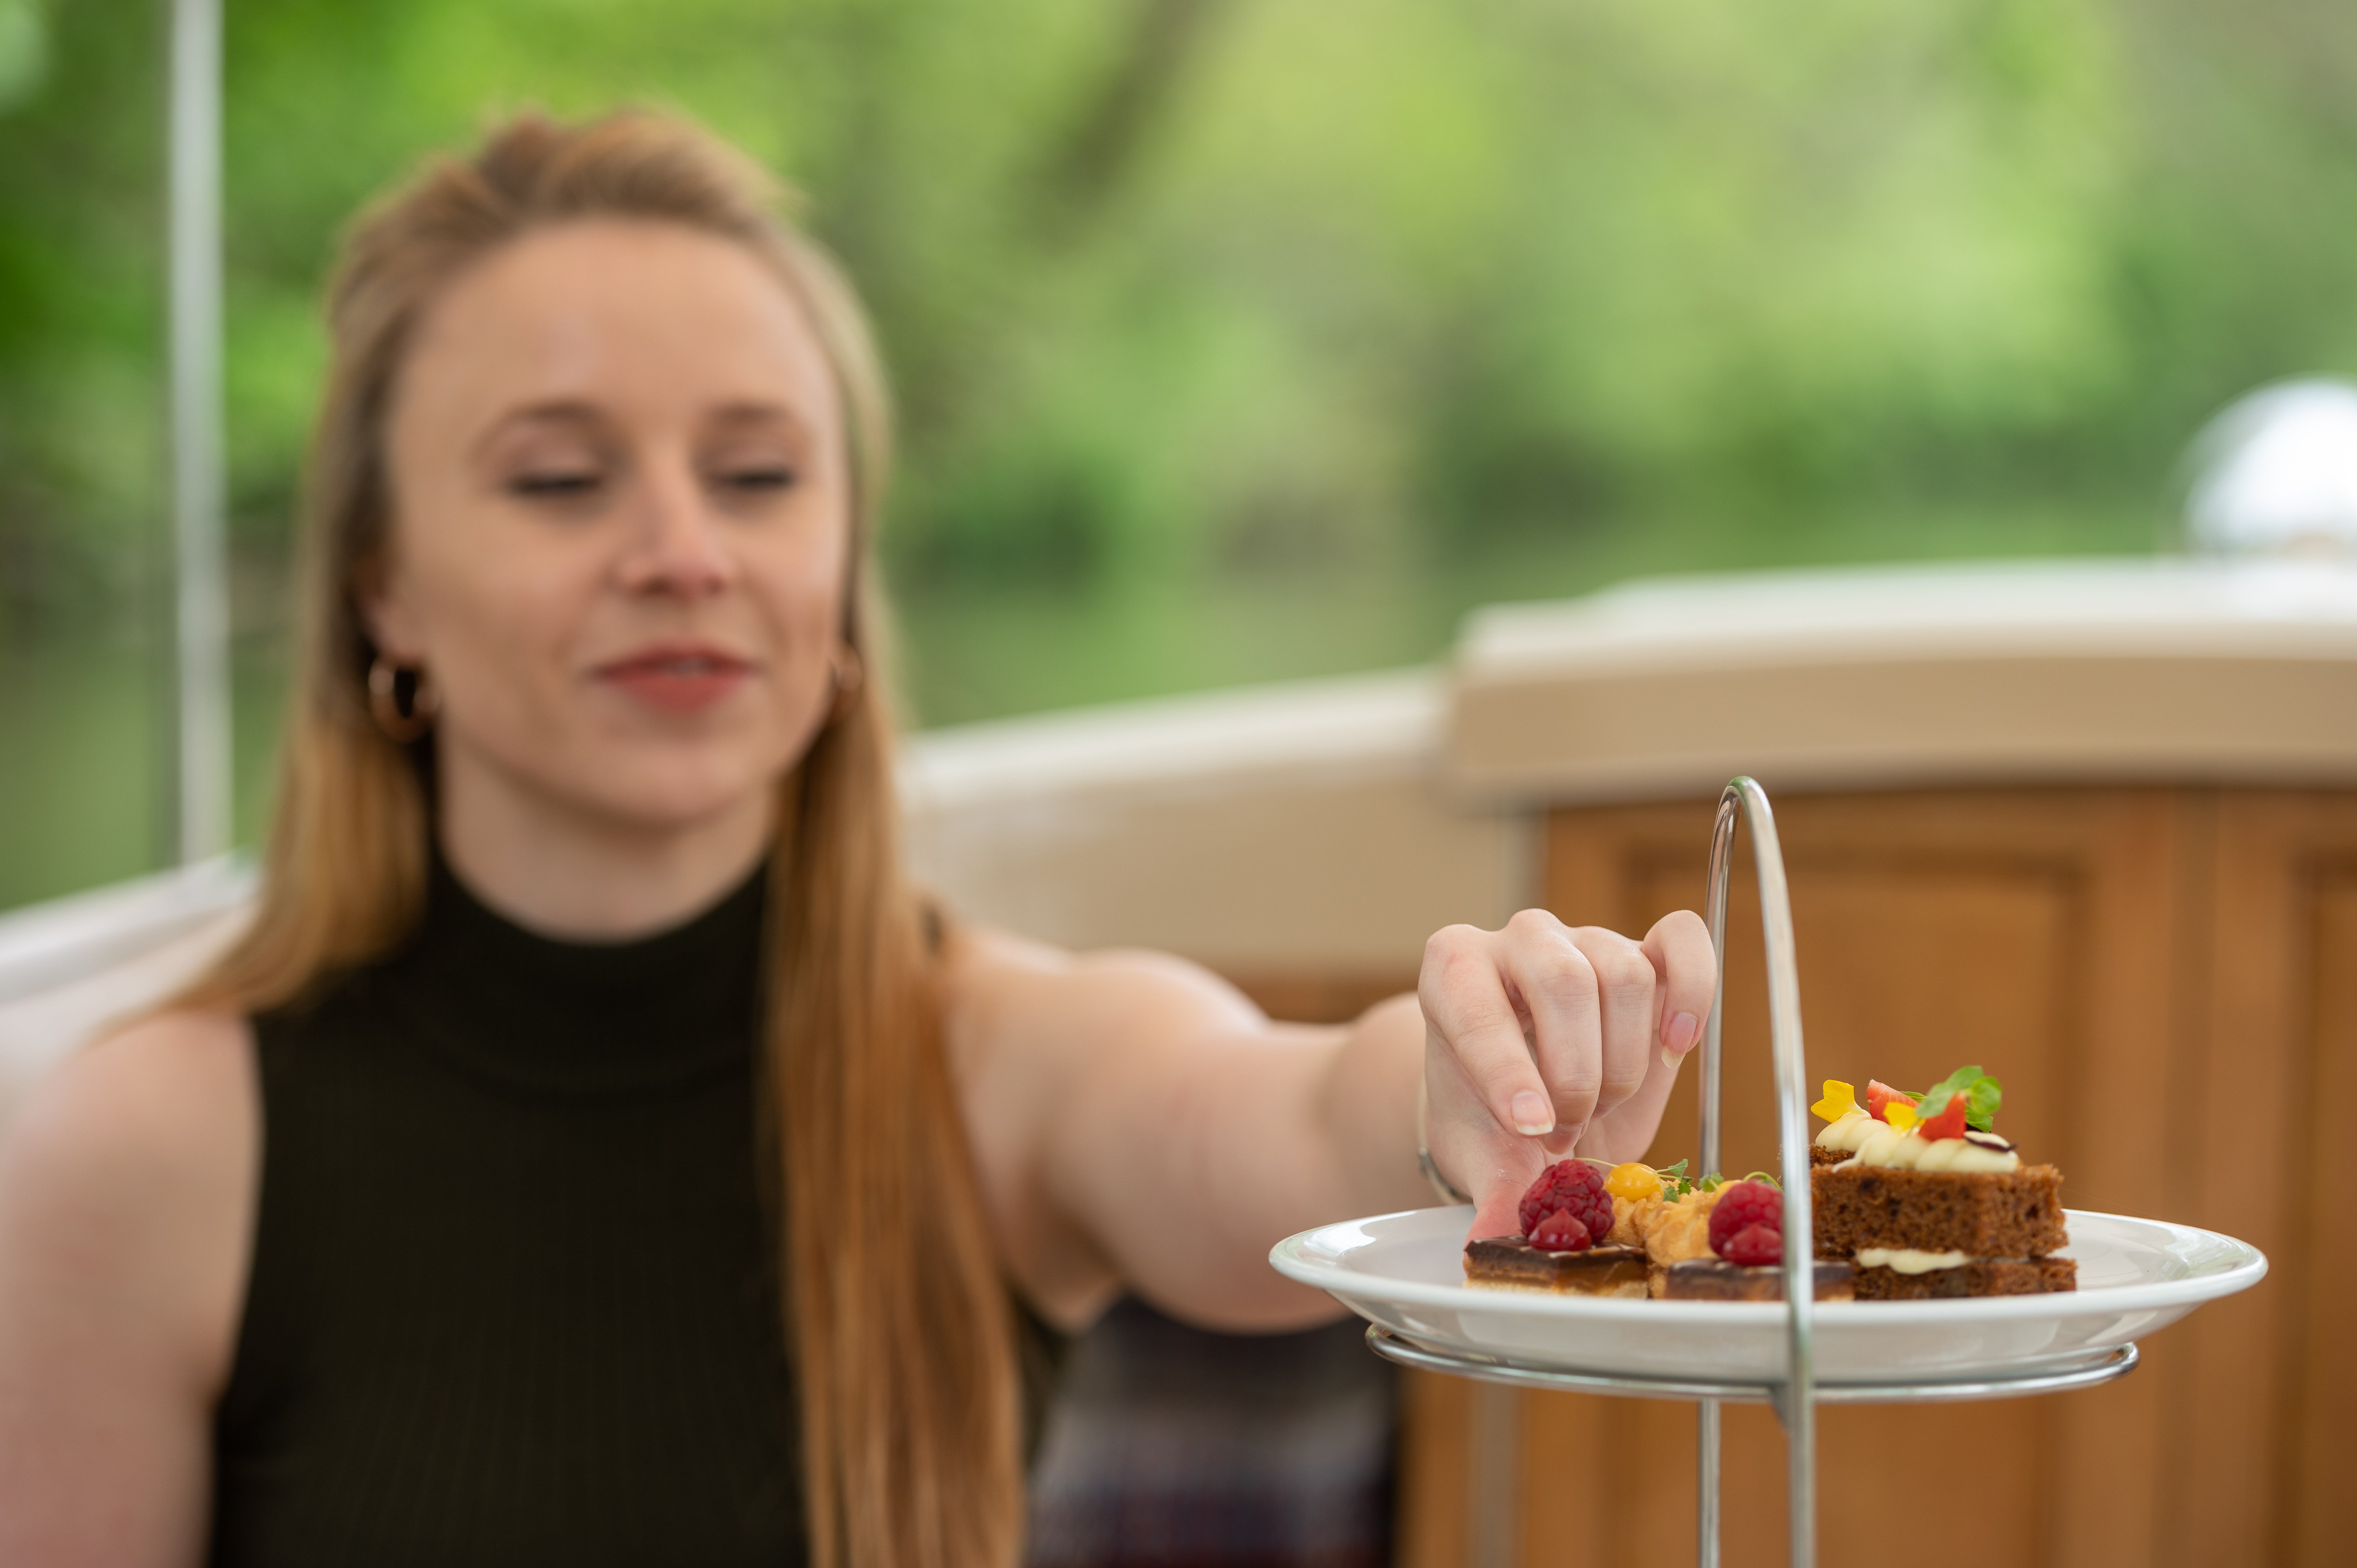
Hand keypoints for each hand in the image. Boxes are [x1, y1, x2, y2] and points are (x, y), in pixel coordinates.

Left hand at [1418, 908, 1714, 1238]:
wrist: (1530, 1107)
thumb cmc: (1494, 1117)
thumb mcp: (1482, 1153)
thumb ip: (1491, 1189)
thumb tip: (1493, 1238)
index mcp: (1453, 971)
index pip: (1478, 1005)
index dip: (1509, 1071)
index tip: (1530, 1127)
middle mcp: (1519, 941)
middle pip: (1563, 979)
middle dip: (1575, 1073)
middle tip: (1563, 1130)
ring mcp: (1586, 941)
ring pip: (1625, 974)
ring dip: (1621, 1061)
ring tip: (1599, 1104)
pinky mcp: (1647, 953)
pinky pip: (1682, 938)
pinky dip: (1692, 990)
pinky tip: (1676, 1045)